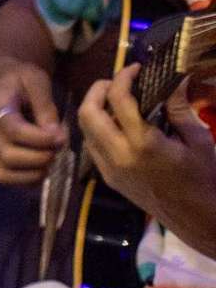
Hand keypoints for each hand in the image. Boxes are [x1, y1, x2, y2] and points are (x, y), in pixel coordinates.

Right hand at [0, 58, 68, 186]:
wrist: (5, 79)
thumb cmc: (23, 79)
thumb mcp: (37, 82)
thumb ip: (46, 108)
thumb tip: (57, 137)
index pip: (13, 130)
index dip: (40, 139)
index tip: (61, 137)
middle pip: (8, 156)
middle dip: (40, 157)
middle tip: (58, 149)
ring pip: (3, 173)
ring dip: (33, 173)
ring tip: (50, 159)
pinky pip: (6, 179)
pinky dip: (26, 180)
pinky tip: (42, 167)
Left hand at [76, 76, 196, 219]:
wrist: (199, 219)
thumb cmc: (205, 179)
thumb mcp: (199, 141)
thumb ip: (180, 109)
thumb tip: (174, 79)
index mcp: (144, 144)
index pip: (118, 99)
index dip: (123, 77)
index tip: (134, 68)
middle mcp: (119, 155)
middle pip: (87, 112)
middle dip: (97, 90)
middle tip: (117, 82)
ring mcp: (109, 169)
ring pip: (84, 129)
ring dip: (94, 109)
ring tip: (116, 101)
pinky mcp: (108, 180)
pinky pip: (91, 146)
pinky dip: (97, 129)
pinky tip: (117, 125)